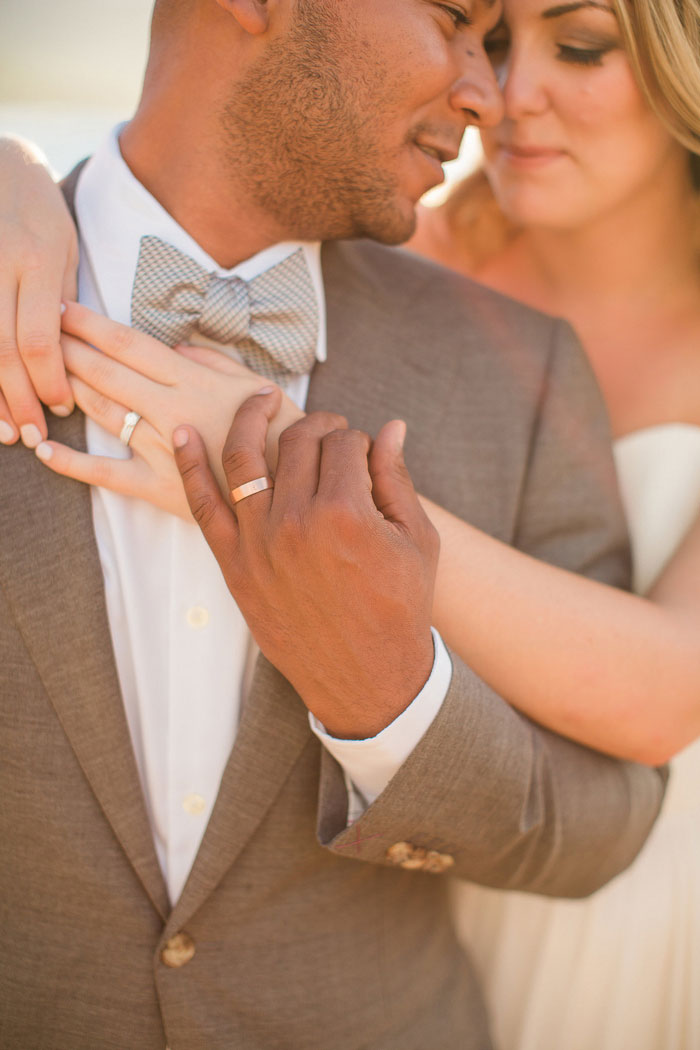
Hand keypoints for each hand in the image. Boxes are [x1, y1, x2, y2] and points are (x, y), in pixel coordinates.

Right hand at [0, 137, 77, 445]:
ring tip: (4, 430)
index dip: (49, 381)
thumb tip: (63, 358)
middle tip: (32, 435)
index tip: (61, 408)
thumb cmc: (37, 210)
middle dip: (18, 399)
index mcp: (34, 260)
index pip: (38, 339)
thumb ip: (60, 301)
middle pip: (1, 349)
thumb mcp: (63, 249)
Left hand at [33, 301, 302, 517]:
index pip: (130, 345)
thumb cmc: (285, 436)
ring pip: (102, 413)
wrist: (300, 492)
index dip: (91, 325)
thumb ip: (215, 363)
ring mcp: (163, 449)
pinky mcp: (159, 488)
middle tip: (35, 331)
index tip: (62, 308)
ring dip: (66, 390)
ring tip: (36, 373)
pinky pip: (105, 475)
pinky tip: (42, 449)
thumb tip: (177, 347)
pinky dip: (70, 463)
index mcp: (194, 381)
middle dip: (66, 348)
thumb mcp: (259, 387)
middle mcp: (172, 410)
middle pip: (106, 372)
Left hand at [174, 390, 439, 738]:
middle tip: (328, 430)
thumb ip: (396, 479)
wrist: (368, 676)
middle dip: (317, 425)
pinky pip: (202, 505)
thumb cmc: (400, 608)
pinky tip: (183, 434)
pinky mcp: (233, 565)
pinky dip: (189, 466)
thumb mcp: (417, 541)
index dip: (357, 440)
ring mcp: (258, 542)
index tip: (362, 452)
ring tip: (260, 399)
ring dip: (249, 418)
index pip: (344, 444)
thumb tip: (391, 428)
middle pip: (297, 442)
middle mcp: (296, 521)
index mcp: (347, 512)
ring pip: (244, 457)